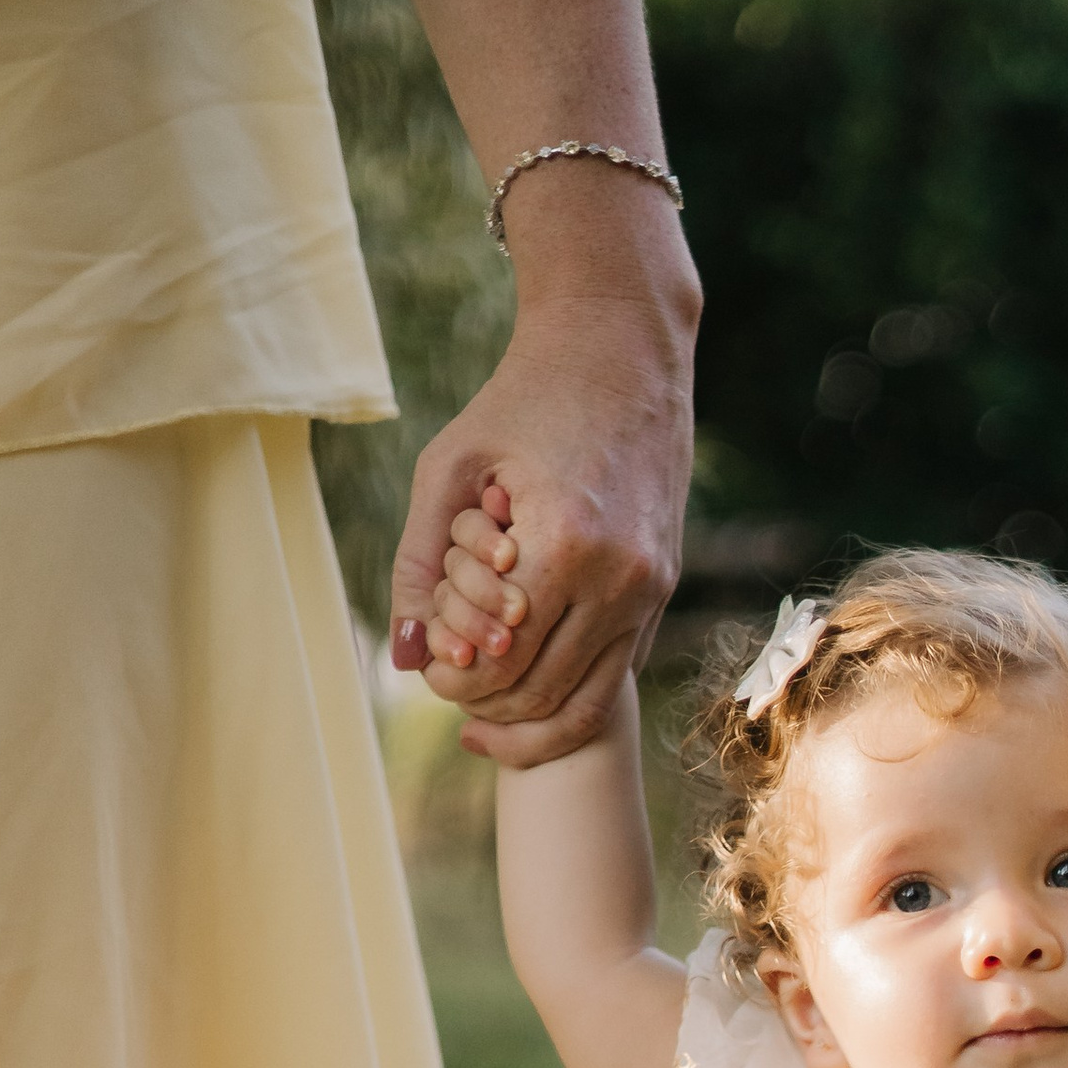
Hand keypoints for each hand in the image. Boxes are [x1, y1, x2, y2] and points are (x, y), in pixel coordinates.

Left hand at [389, 295, 694, 766]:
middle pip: (543, 694)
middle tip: (451, 694)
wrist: (620, 351)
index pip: (499, 661)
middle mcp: (620, 579)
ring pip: (587, 702)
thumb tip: (403, 657)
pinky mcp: (664, 589)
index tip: (430, 671)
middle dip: (487, 706)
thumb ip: (416, 561)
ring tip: (486, 709)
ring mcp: (651, 589)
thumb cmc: (523, 400)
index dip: (453, 682)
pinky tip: (530, 681)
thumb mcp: (449, 466)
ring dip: (531, 716)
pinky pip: (617, 673)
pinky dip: (571, 691)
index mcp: (565, 545)